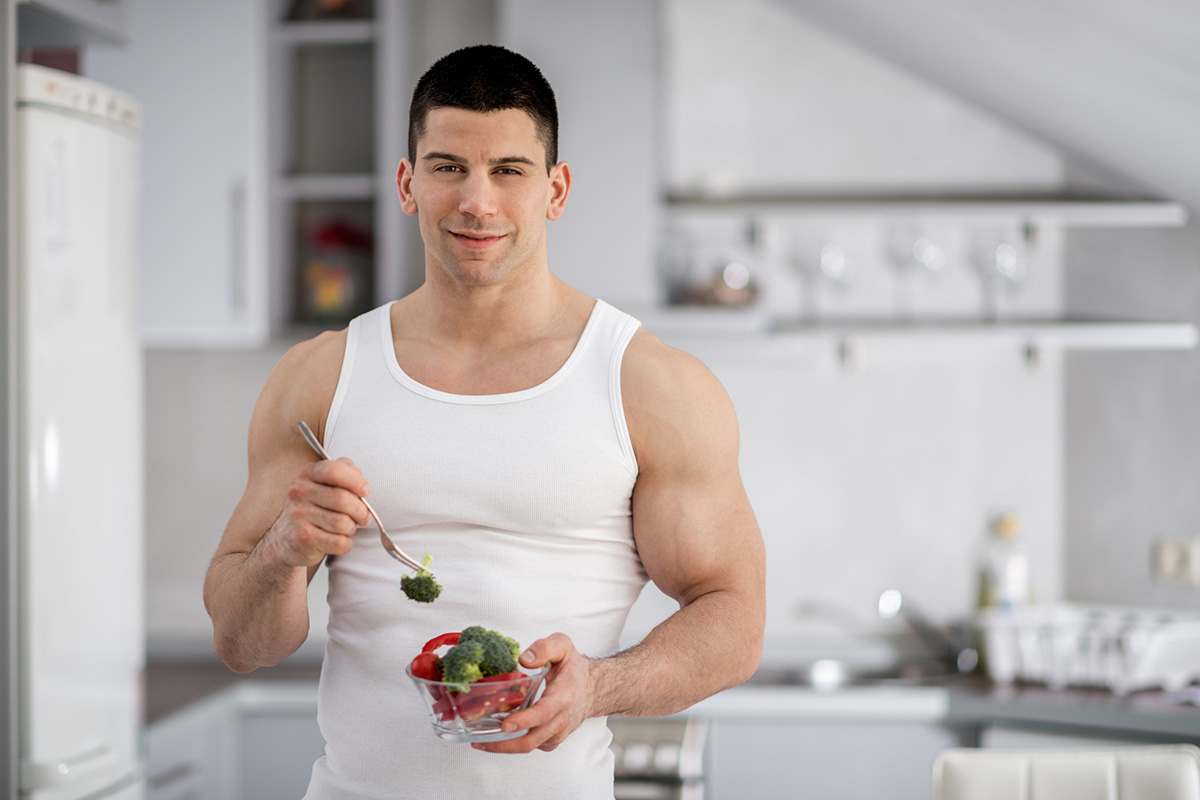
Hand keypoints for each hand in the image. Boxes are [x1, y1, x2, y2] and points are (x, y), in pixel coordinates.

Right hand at [262, 457, 370, 568]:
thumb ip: (344, 471)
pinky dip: (346, 543)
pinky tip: (339, 540)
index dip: (356, 481)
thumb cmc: (313, 508)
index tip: (365, 491)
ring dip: (352, 528)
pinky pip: (339, 542)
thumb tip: (359, 476)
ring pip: (343, 523)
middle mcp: (299, 492)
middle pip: (343, 499)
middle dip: (361, 511)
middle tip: (362, 516)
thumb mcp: (324, 483)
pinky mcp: (303, 538)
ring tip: (346, 528)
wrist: (286, 540)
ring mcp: (298, 516)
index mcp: (307, 474)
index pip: (335, 470)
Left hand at [471, 632, 595, 754]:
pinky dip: (513, 744)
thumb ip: (544, 648)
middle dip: (504, 743)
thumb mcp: (563, 646)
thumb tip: (523, 659)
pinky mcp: (552, 739)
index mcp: (563, 696)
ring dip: (504, 746)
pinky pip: (532, 746)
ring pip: (529, 746)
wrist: (594, 689)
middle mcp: (561, 719)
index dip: (524, 721)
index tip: (505, 724)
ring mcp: (557, 732)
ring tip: (479, 740)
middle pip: (532, 740)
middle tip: (479, 740)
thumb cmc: (574, 668)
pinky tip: (496, 736)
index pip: (543, 713)